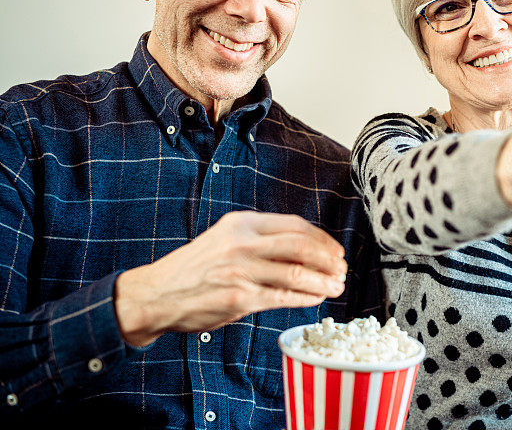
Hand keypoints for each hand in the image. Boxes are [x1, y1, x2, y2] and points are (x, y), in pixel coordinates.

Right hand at [115, 212, 347, 345]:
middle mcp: (242, 243)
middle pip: (301, 246)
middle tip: (342, 267)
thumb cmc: (196, 267)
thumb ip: (259, 238)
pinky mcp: (239, 298)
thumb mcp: (225, 238)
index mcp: (241, 223)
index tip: (335, 249)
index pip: (294, 225)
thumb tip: (304, 247)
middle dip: (329, 258)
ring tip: (336, 285)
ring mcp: (241, 271)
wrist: (157, 293)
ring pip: (296, 272)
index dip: (322, 238)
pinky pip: (283, 297)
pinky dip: (305, 297)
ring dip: (323, 280)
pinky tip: (316, 298)